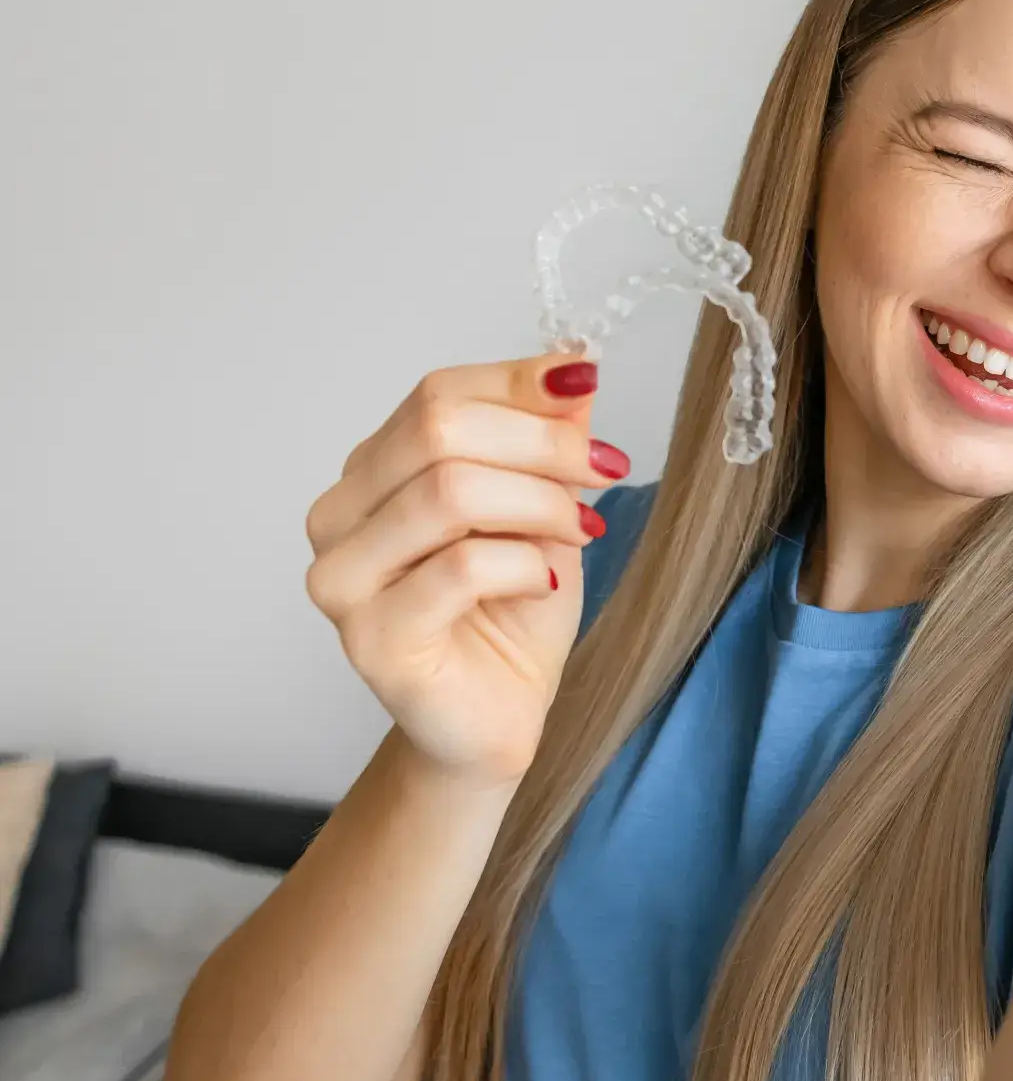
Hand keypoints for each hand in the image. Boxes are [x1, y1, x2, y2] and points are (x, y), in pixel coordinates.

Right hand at [304, 355, 625, 785]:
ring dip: (540, 504)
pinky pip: (460, 568)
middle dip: (541, 442)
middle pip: (437, 429)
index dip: (519, 384)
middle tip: (605, 466)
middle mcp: (339, 515)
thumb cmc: (512, 610)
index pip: (437, 393)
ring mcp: (343, 578)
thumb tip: (574, 364)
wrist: (498, 715)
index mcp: (373, 470)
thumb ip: (546, 438)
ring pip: (448, 492)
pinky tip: (546, 582)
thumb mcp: (544, 505)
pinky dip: (525, 565)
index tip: (588, 389)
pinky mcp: (371, 637)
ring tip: (584, 529)